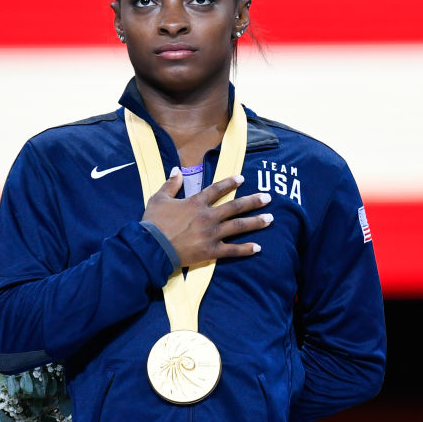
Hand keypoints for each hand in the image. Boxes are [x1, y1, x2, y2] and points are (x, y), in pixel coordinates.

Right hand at [142, 169, 272, 266]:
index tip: (242, 178)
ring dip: (256, 222)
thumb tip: (176, 170)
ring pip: (238, 226)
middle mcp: (208, 216)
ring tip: (271, 219)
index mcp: (196, 202)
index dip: (230, 183)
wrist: (152, 247)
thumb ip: (170, 184)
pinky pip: (232, 250)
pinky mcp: (211, 251)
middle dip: (253, 201)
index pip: (217, 189)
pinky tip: (258, 247)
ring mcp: (212, 234)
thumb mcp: (158, 199)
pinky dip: (245, 249)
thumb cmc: (153, 223)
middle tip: (268, 198)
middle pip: (235, 207)